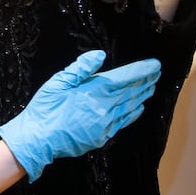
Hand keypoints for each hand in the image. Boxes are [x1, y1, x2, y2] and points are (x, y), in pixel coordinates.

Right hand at [0, 50, 160, 181]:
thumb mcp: (57, 82)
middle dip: (146, 82)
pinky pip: (123, 122)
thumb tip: (100, 55)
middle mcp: (104, 107)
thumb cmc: (45, 108)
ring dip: (142, 96)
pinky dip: (133, 113)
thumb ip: (80, 68)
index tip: (155, 65)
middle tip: (157, 73)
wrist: (38, 139)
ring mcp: (105, 124)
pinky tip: (138, 108)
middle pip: (131, 92)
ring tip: (152, 87)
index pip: (124, 78)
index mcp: (93, 91)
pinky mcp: (102, 136)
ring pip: (130, 107)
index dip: (141, 71)